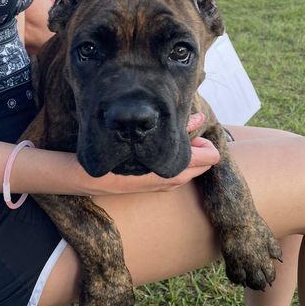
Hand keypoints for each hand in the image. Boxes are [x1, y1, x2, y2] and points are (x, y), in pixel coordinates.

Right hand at [82, 113, 219, 195]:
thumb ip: (179, 127)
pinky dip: (177, 163)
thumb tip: (200, 118)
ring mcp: (166, 186)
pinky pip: (178, 175)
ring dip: (188, 156)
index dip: (204, 142)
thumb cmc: (120, 152)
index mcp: (177, 168)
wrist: (94, 177)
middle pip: (205, 164)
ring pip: (191, 170)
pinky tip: (160, 152)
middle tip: (181, 135)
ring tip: (169, 141)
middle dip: (198, 149)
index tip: (189, 132)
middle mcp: (175, 180)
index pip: (210, 156)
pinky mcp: (157, 187)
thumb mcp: (152, 135)